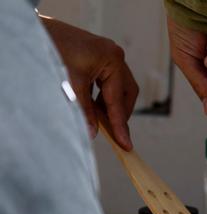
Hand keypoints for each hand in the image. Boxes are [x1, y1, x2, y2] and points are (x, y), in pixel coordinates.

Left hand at [42, 17, 137, 150]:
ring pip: (118, 88)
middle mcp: (114, 56)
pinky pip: (108, 82)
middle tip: (115, 134)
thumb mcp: (70, 84)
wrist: (34, 31)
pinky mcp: (98, 57)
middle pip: (126, 93)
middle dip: (120, 114)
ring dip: (110, 106)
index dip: (120, 124)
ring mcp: (107, 55)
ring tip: (100, 121)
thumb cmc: (52, 50)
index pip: (118, 99)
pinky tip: (92, 107)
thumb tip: (92, 133)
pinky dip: (102, 97)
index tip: (125, 144)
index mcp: (112, 59)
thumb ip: (83, 111)